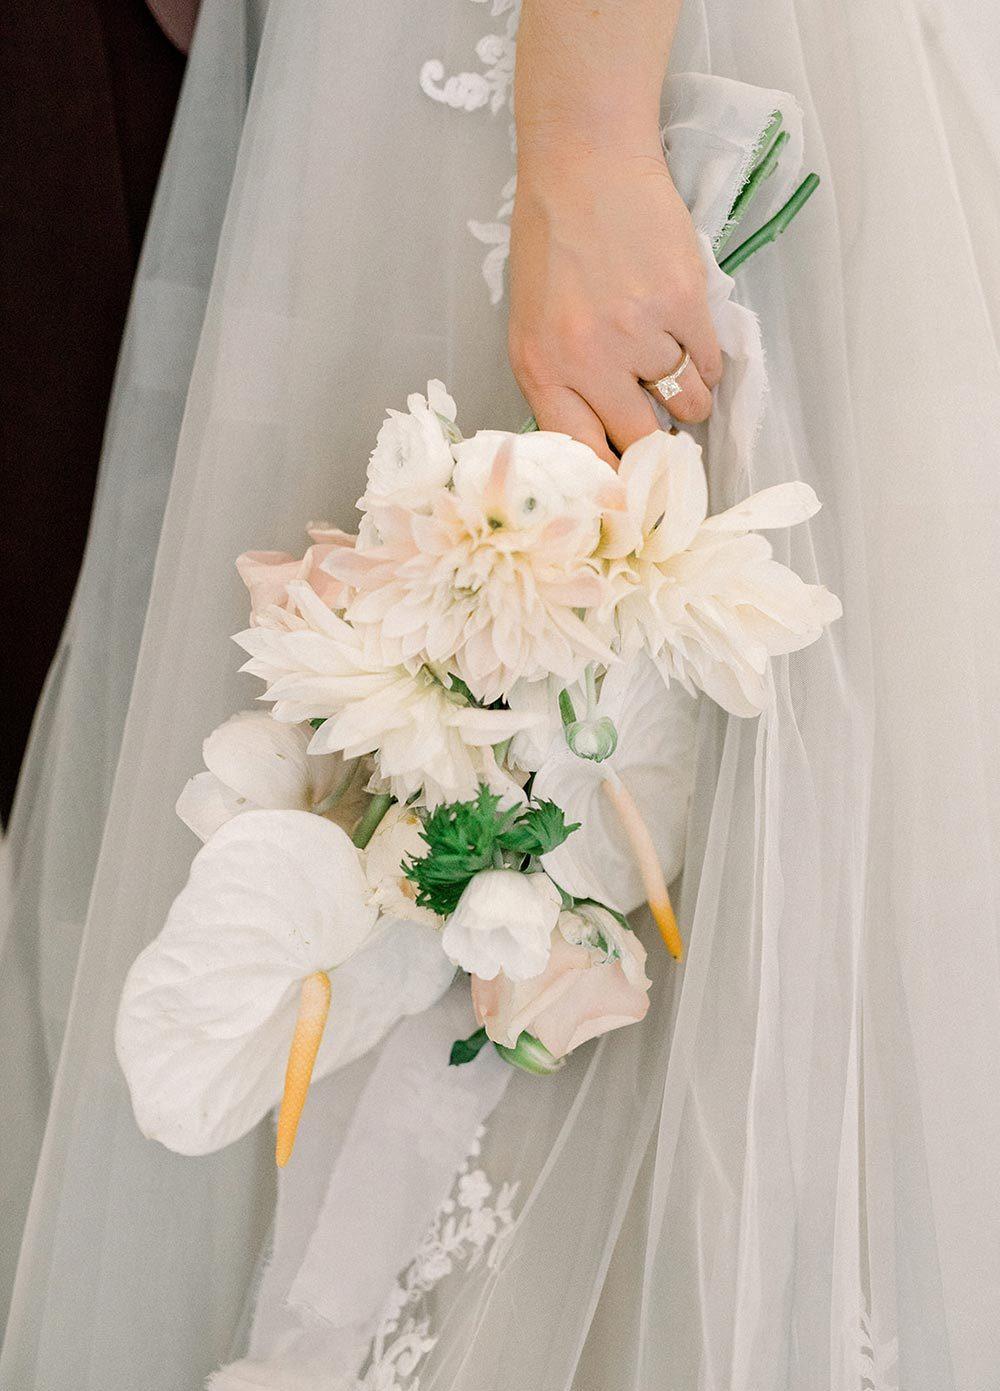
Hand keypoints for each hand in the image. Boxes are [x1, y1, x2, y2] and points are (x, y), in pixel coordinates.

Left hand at [508, 148, 721, 465]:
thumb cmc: (554, 248)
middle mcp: (586, 358)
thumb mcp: (534, 325)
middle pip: (641, 440)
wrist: (586, 166)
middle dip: (659, 445)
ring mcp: (637, 331)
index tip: (632, 492)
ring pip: (686, 405)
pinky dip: (709, 365)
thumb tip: (607, 447)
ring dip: (689, 401)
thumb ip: (562, 385)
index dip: (612, 481)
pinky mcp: (682, 303)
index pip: (581, 454)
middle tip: (667, 436)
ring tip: (676, 371)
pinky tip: (690, 339)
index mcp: (541, 368)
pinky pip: (711, 365)